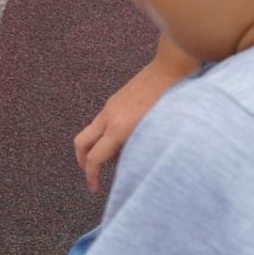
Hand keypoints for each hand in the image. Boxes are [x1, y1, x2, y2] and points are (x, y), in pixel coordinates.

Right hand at [71, 51, 191, 192]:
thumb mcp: (157, 132)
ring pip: (91, 132)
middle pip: (81, 143)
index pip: (94, 158)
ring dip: (95, 147)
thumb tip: (127, 159)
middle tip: (91, 173)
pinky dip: (105, 135)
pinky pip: (102, 121)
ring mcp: (110, 106)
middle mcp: (108, 117)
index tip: (95, 187)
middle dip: (82, 161)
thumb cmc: (172, 101)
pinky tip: (125, 138)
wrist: (172, 67)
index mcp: (118, 128)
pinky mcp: (116, 99)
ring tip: (115, 157)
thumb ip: (139, 149)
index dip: (91, 175)